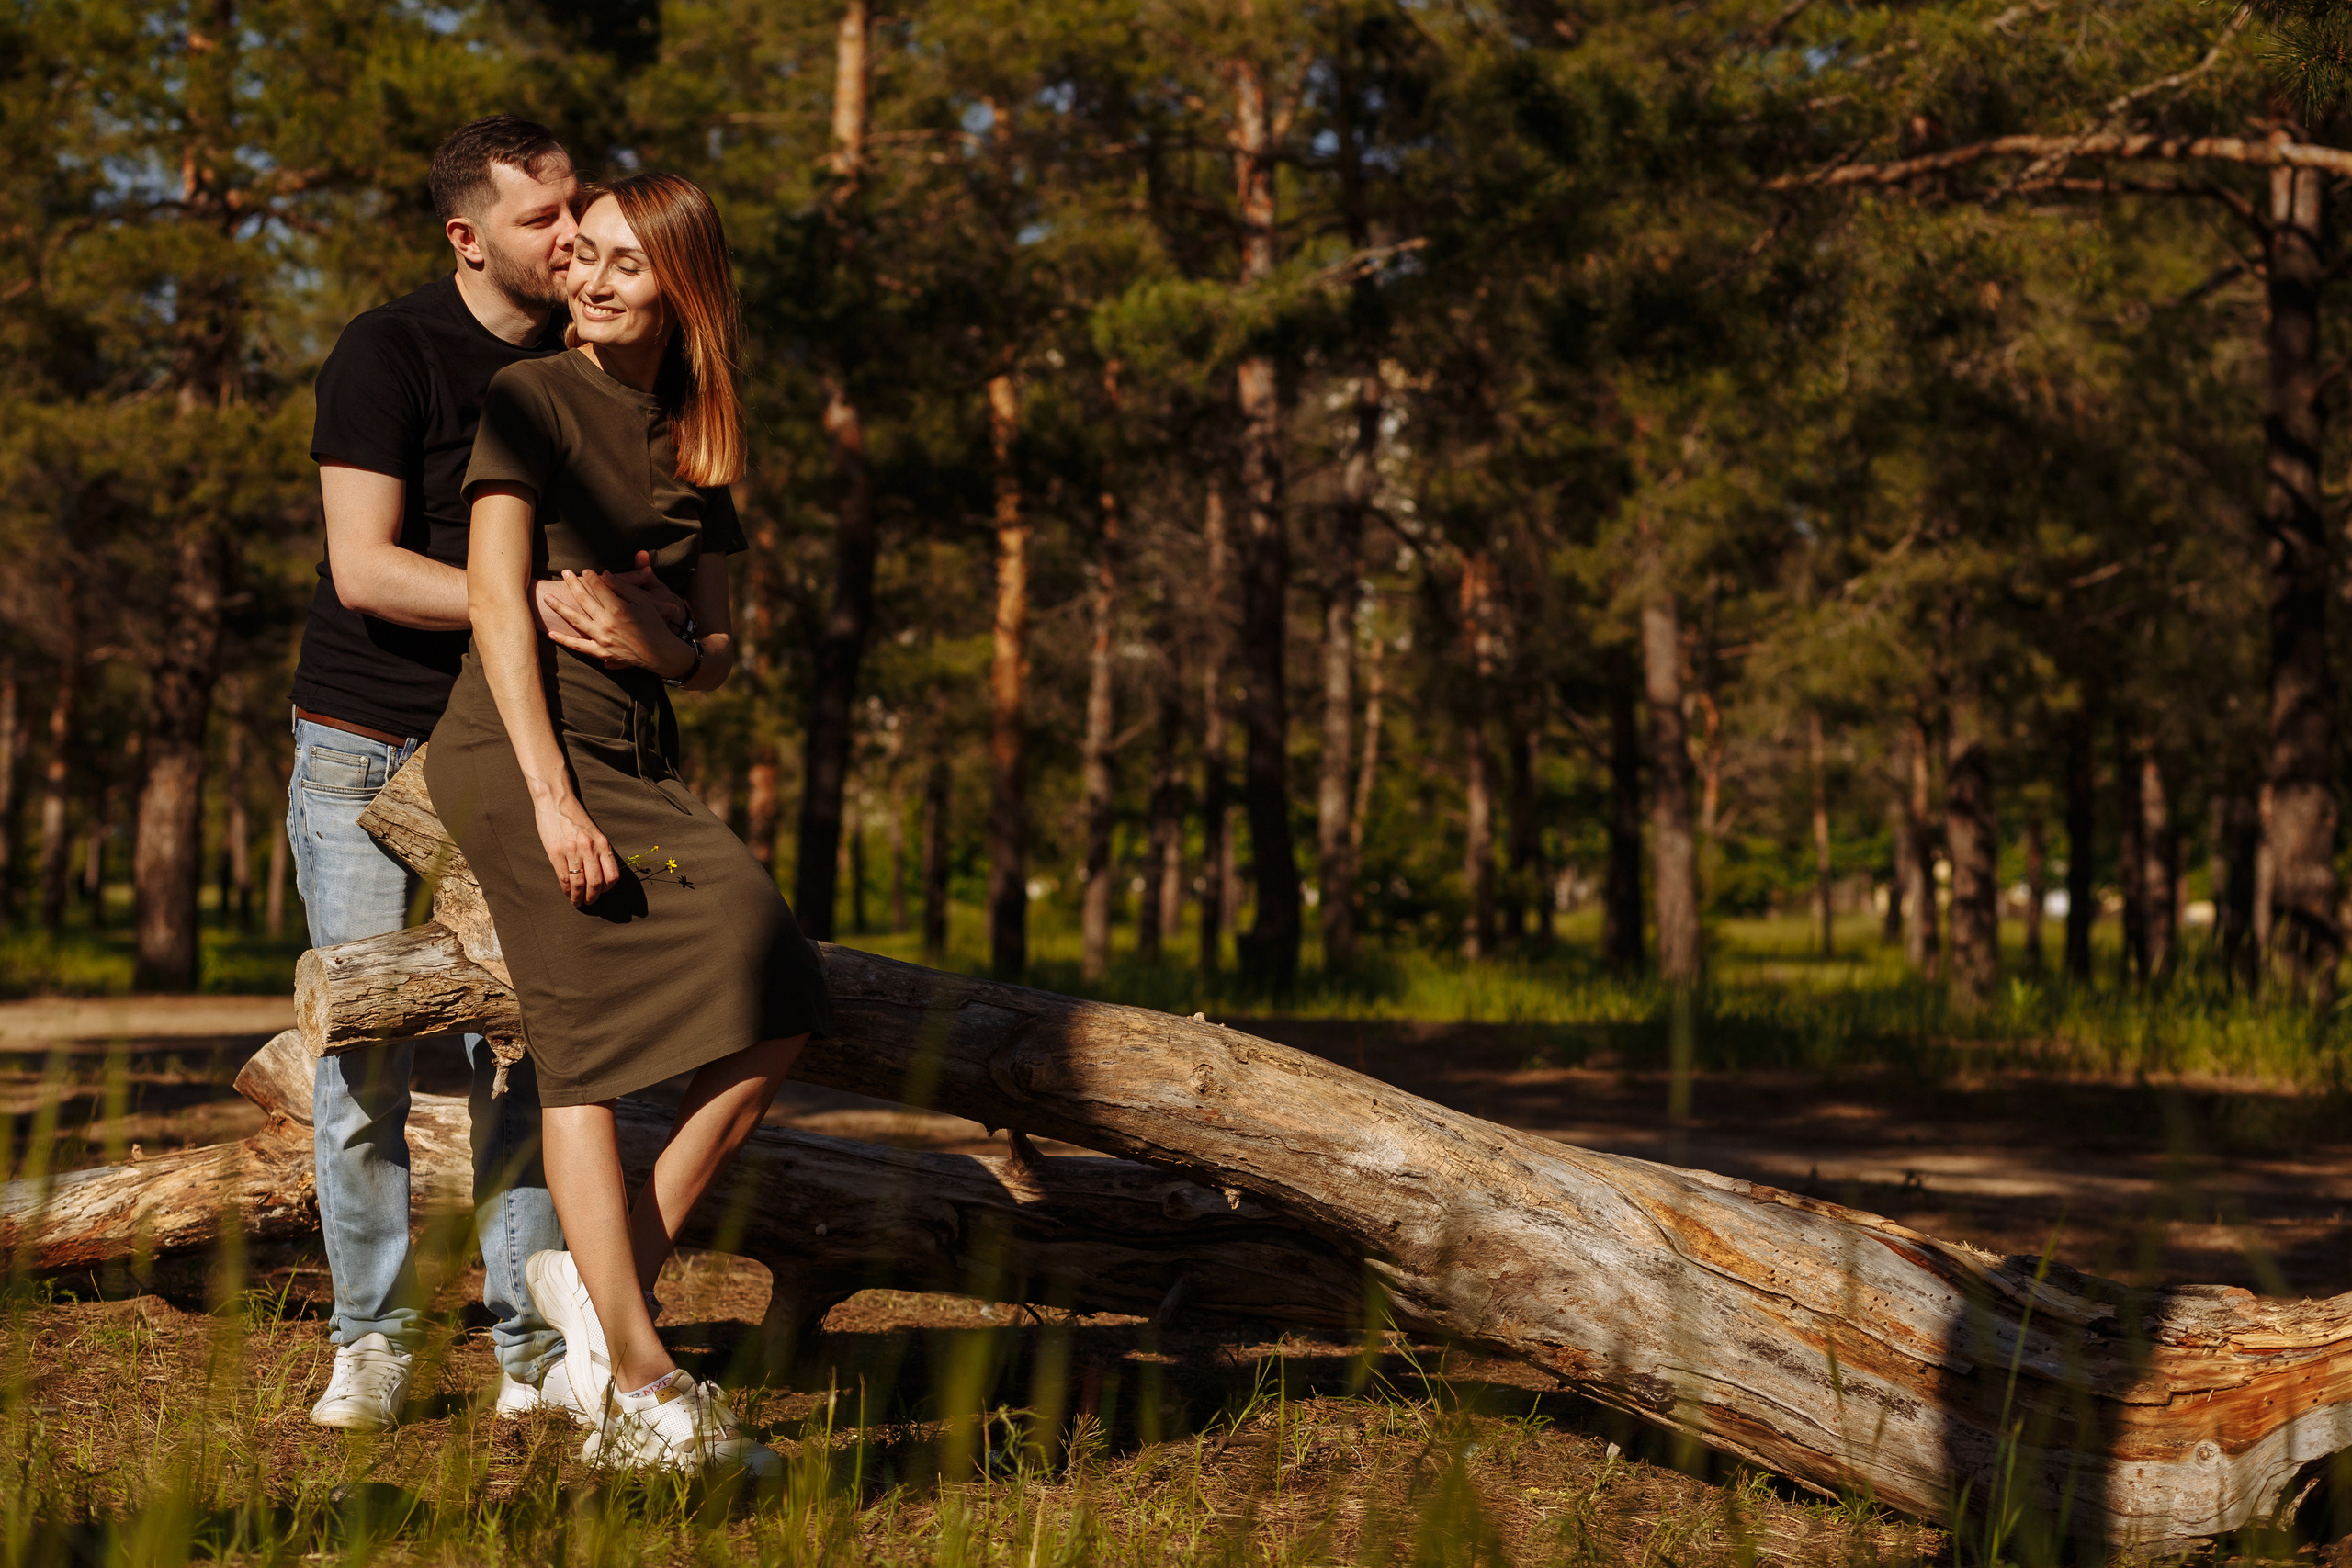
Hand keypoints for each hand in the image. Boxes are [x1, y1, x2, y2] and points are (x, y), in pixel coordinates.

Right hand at [534, 792, 617, 907]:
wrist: (557, 802)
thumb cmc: (576, 819)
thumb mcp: (594, 834)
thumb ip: (599, 851)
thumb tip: (602, 875)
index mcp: (602, 844)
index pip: (612, 875)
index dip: (608, 889)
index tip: (602, 892)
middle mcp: (590, 848)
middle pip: (596, 883)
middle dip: (593, 897)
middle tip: (589, 902)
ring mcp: (572, 850)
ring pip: (579, 883)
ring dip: (578, 897)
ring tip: (577, 902)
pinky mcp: (556, 852)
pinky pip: (563, 878)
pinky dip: (567, 890)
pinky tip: (567, 892)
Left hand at [540, 565, 693, 676]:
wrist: (660, 654)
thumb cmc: (654, 625)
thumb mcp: (644, 601)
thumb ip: (623, 586)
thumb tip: (604, 574)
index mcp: (618, 609)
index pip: (599, 587)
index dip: (591, 576)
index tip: (585, 570)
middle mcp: (607, 623)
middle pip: (584, 599)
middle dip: (572, 584)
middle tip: (563, 572)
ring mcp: (602, 639)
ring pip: (575, 620)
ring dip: (559, 608)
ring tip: (547, 598)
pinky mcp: (601, 652)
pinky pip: (578, 646)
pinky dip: (564, 641)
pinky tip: (551, 634)